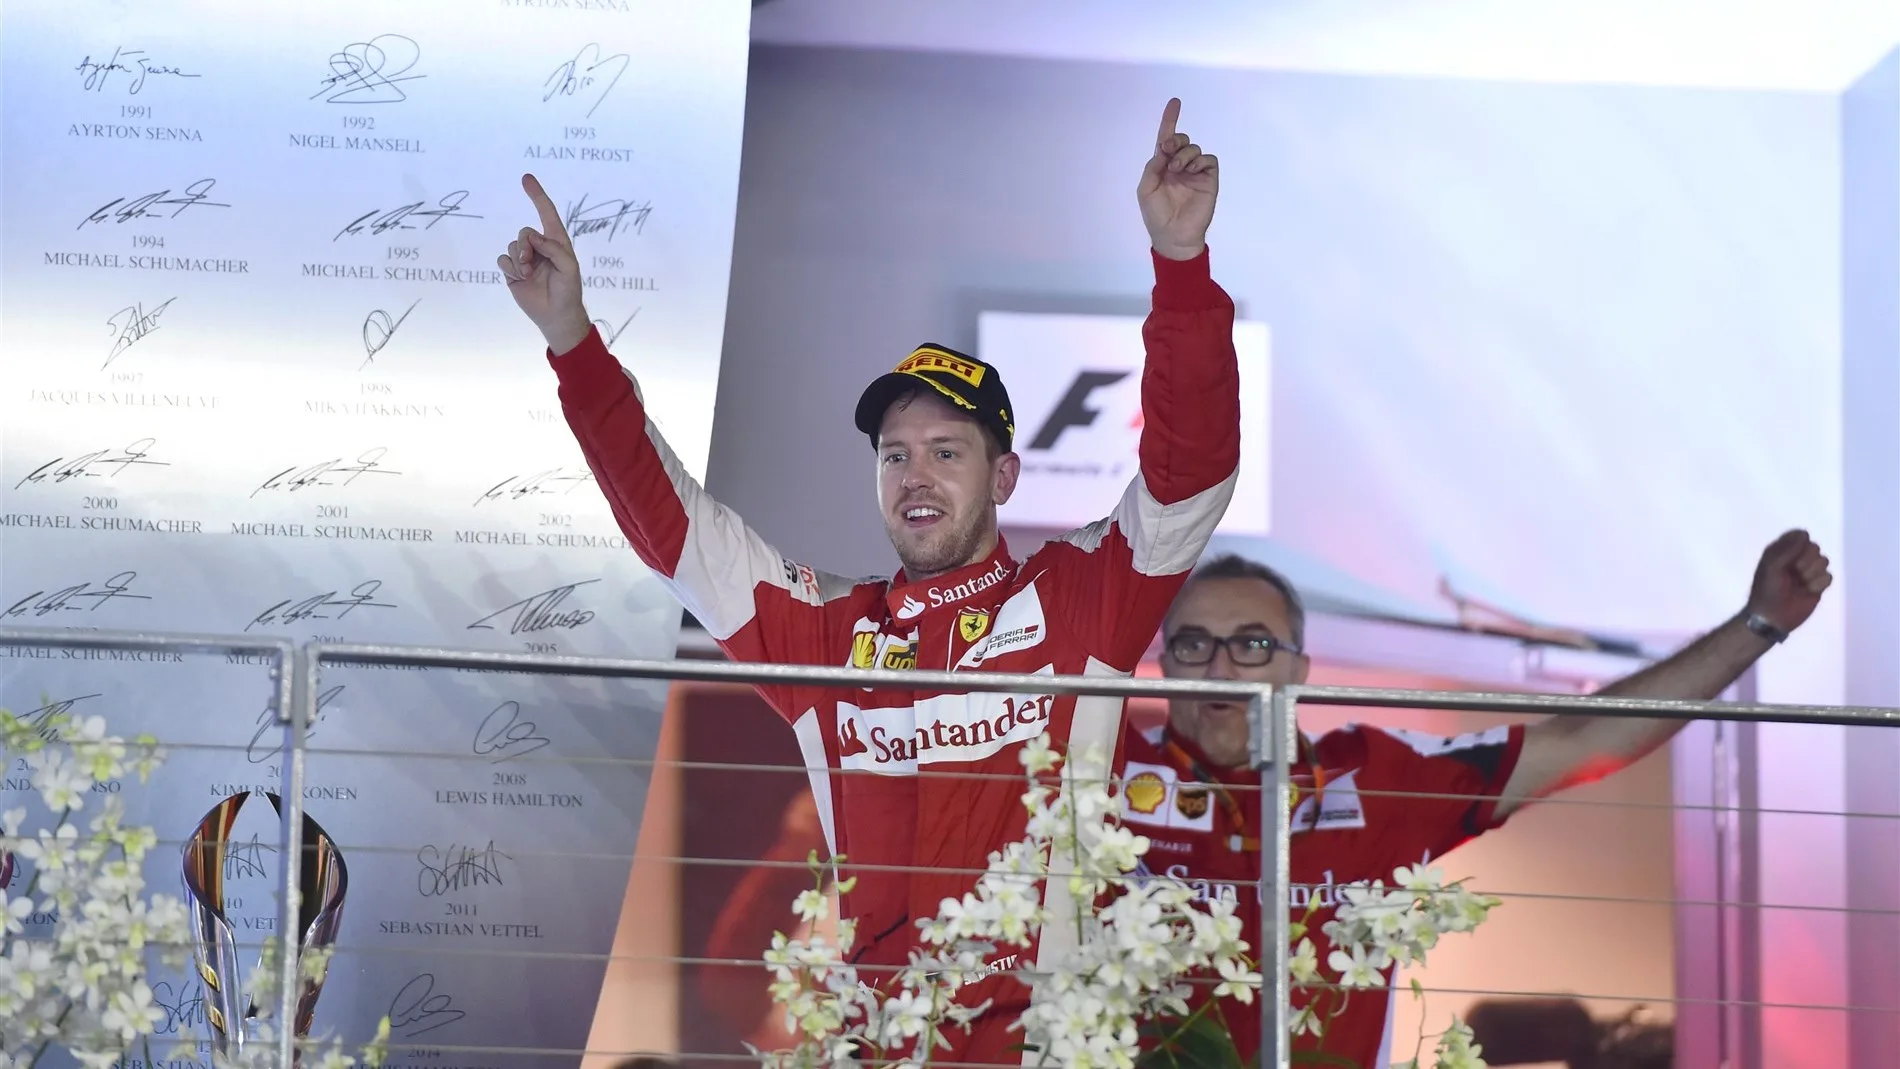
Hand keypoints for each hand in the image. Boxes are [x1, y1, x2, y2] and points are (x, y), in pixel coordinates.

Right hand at [497, 174, 591, 354]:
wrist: (555, 315)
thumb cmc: (568, 291)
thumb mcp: (569, 268)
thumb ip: (554, 248)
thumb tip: (533, 237)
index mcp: (556, 242)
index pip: (547, 213)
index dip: (537, 195)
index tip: (526, 178)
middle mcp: (540, 247)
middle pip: (523, 232)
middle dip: (525, 247)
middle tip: (531, 265)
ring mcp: (525, 259)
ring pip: (512, 246)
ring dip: (520, 262)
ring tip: (530, 276)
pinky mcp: (513, 271)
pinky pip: (503, 259)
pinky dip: (511, 269)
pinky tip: (521, 280)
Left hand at [1137, 98, 1217, 260]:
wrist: (1173, 235)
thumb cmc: (1156, 215)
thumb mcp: (1146, 189)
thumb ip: (1152, 167)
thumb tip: (1163, 149)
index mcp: (1163, 166)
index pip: (1167, 139)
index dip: (1170, 120)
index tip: (1175, 102)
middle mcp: (1180, 166)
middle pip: (1182, 140)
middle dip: (1176, 139)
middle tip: (1169, 149)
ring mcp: (1195, 172)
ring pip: (1194, 148)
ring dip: (1185, 153)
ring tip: (1178, 169)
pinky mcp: (1209, 179)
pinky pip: (1208, 159)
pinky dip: (1200, 160)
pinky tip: (1191, 170)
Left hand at [1746, 529, 1831, 632]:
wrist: (1774, 616)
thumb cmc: (1768, 589)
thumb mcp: (1772, 566)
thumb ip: (1787, 549)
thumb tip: (1805, 533)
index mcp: (1782, 550)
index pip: (1800, 535)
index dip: (1799, 544)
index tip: (1791, 556)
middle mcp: (1797, 558)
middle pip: (1815, 547)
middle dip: (1806, 561)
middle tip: (1794, 573)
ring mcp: (1809, 571)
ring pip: (1824, 561)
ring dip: (1812, 574)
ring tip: (1800, 584)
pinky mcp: (1818, 585)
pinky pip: (1829, 576)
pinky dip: (1818, 585)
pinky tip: (1808, 591)